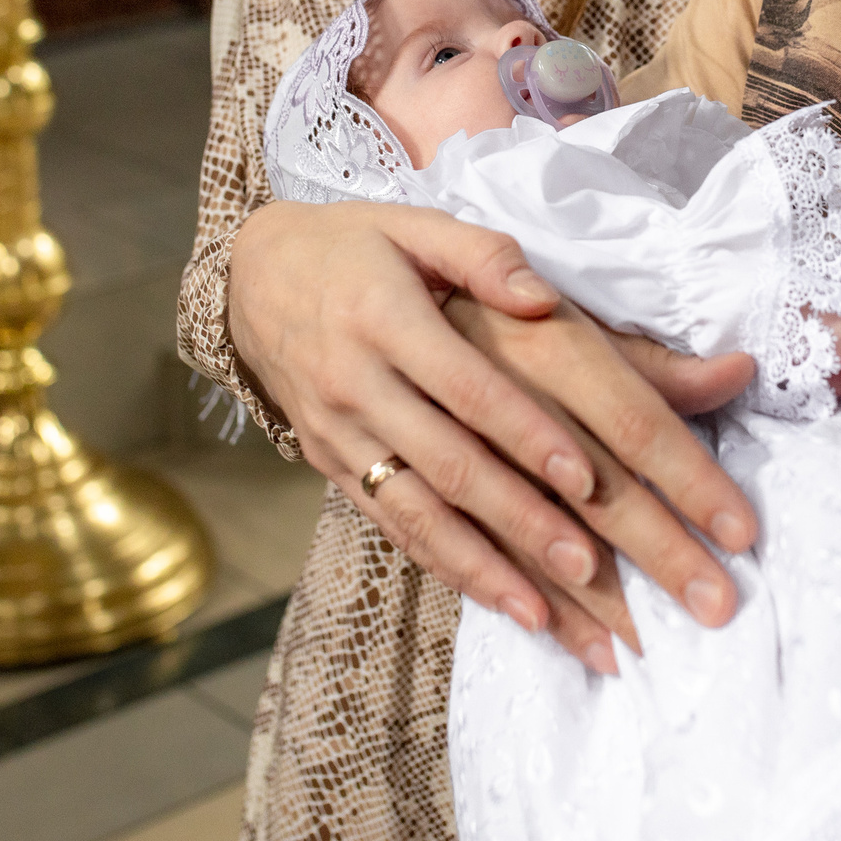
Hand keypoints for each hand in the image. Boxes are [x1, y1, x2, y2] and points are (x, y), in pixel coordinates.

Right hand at [228, 199, 760, 672]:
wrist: (251, 277)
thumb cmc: (355, 245)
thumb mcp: (413, 224)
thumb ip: (482, 256)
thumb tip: (541, 297)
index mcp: (384, 318)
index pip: (465, 387)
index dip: (526, 433)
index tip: (586, 478)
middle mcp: (356, 384)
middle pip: (447, 464)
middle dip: (521, 522)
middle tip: (589, 570)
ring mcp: (339, 434)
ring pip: (416, 513)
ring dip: (484, 569)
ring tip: (547, 617)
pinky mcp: (331, 467)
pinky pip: (392, 525)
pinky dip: (446, 567)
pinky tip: (498, 602)